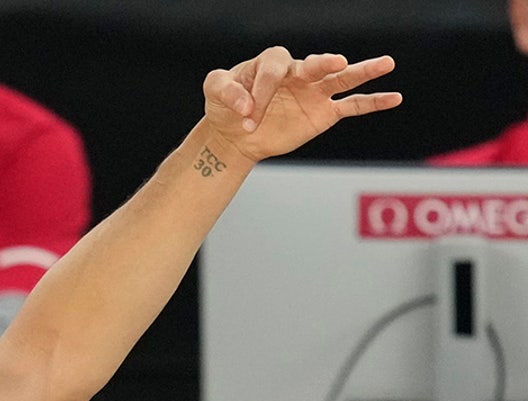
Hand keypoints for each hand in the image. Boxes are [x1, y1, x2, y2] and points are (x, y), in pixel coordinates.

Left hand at [203, 48, 400, 162]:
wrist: (236, 132)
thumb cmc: (226, 105)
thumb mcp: (214, 90)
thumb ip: (224, 89)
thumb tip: (246, 103)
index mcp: (272, 62)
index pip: (274, 70)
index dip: (260, 92)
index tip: (246, 113)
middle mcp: (299, 72)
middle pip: (315, 64)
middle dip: (322, 64)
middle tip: (334, 62)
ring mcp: (315, 92)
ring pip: (342, 78)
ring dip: (363, 70)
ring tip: (387, 63)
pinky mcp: (324, 113)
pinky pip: (352, 106)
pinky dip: (373, 102)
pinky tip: (394, 97)